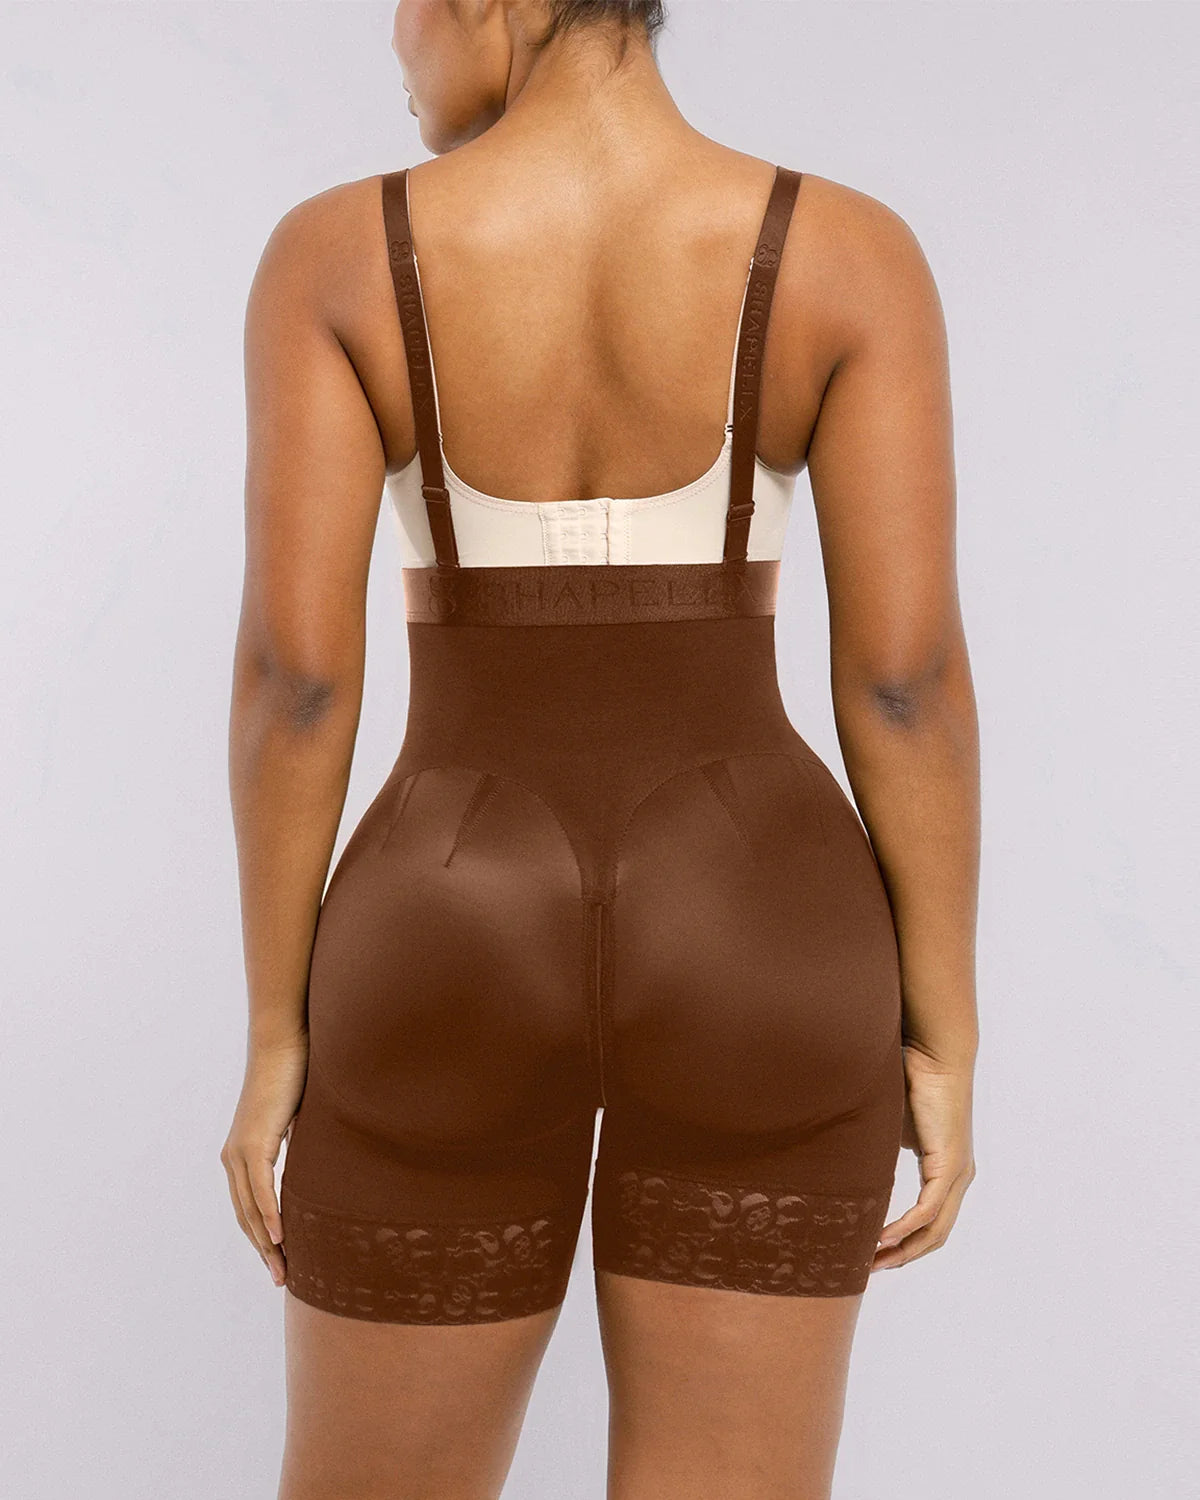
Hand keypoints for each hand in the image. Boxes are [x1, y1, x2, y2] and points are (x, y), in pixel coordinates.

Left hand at [220, 1034, 308, 1287]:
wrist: (283, 1043)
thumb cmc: (295, 1072)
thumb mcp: (299, 1118)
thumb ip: (300, 1142)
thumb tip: (320, 1161)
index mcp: (242, 1152)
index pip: (249, 1206)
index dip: (262, 1235)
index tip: (280, 1260)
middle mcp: (234, 1156)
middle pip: (246, 1216)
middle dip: (263, 1250)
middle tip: (281, 1278)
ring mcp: (240, 1151)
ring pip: (250, 1209)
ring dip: (266, 1242)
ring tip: (282, 1270)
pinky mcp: (253, 1143)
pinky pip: (260, 1189)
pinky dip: (270, 1215)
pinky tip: (280, 1238)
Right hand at [871, 1043, 975, 1271]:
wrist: (936, 1054)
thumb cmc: (914, 1077)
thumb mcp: (891, 1124)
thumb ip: (879, 1146)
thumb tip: (850, 1158)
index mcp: (947, 1168)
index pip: (929, 1219)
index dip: (905, 1240)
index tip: (874, 1251)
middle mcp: (958, 1176)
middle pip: (934, 1234)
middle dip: (902, 1256)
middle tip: (870, 1269)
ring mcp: (957, 1174)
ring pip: (933, 1229)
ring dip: (903, 1250)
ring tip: (873, 1262)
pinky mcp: (950, 1165)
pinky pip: (927, 1210)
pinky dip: (904, 1228)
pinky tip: (882, 1239)